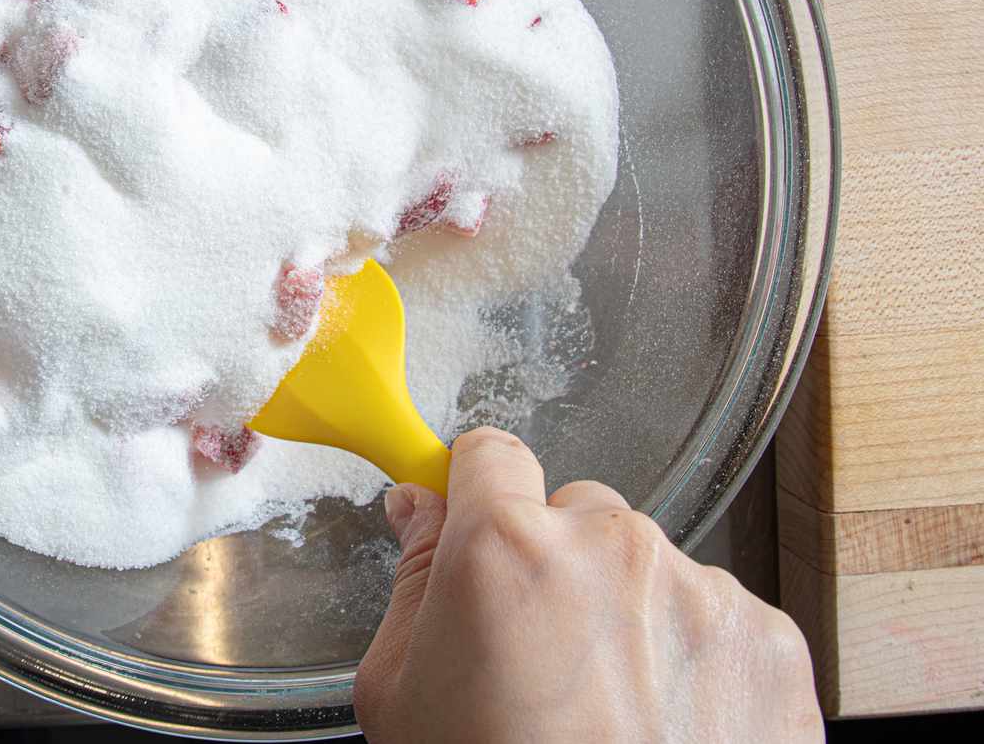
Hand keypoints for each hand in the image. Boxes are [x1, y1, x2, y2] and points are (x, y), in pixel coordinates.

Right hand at [355, 427, 822, 742]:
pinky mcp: (769, 639)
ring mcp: (700, 589)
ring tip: (609, 702)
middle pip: (576, 510)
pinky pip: (714, 612)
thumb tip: (420, 511)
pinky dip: (691, 653)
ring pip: (649, 562)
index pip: (490, 453)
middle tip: (539, 648)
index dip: (477, 489)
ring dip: (627, 607)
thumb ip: (413, 579)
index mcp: (508, 550)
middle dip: (555, 559)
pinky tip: (663, 718)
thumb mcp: (401, 696)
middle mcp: (612, 548)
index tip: (475, 515)